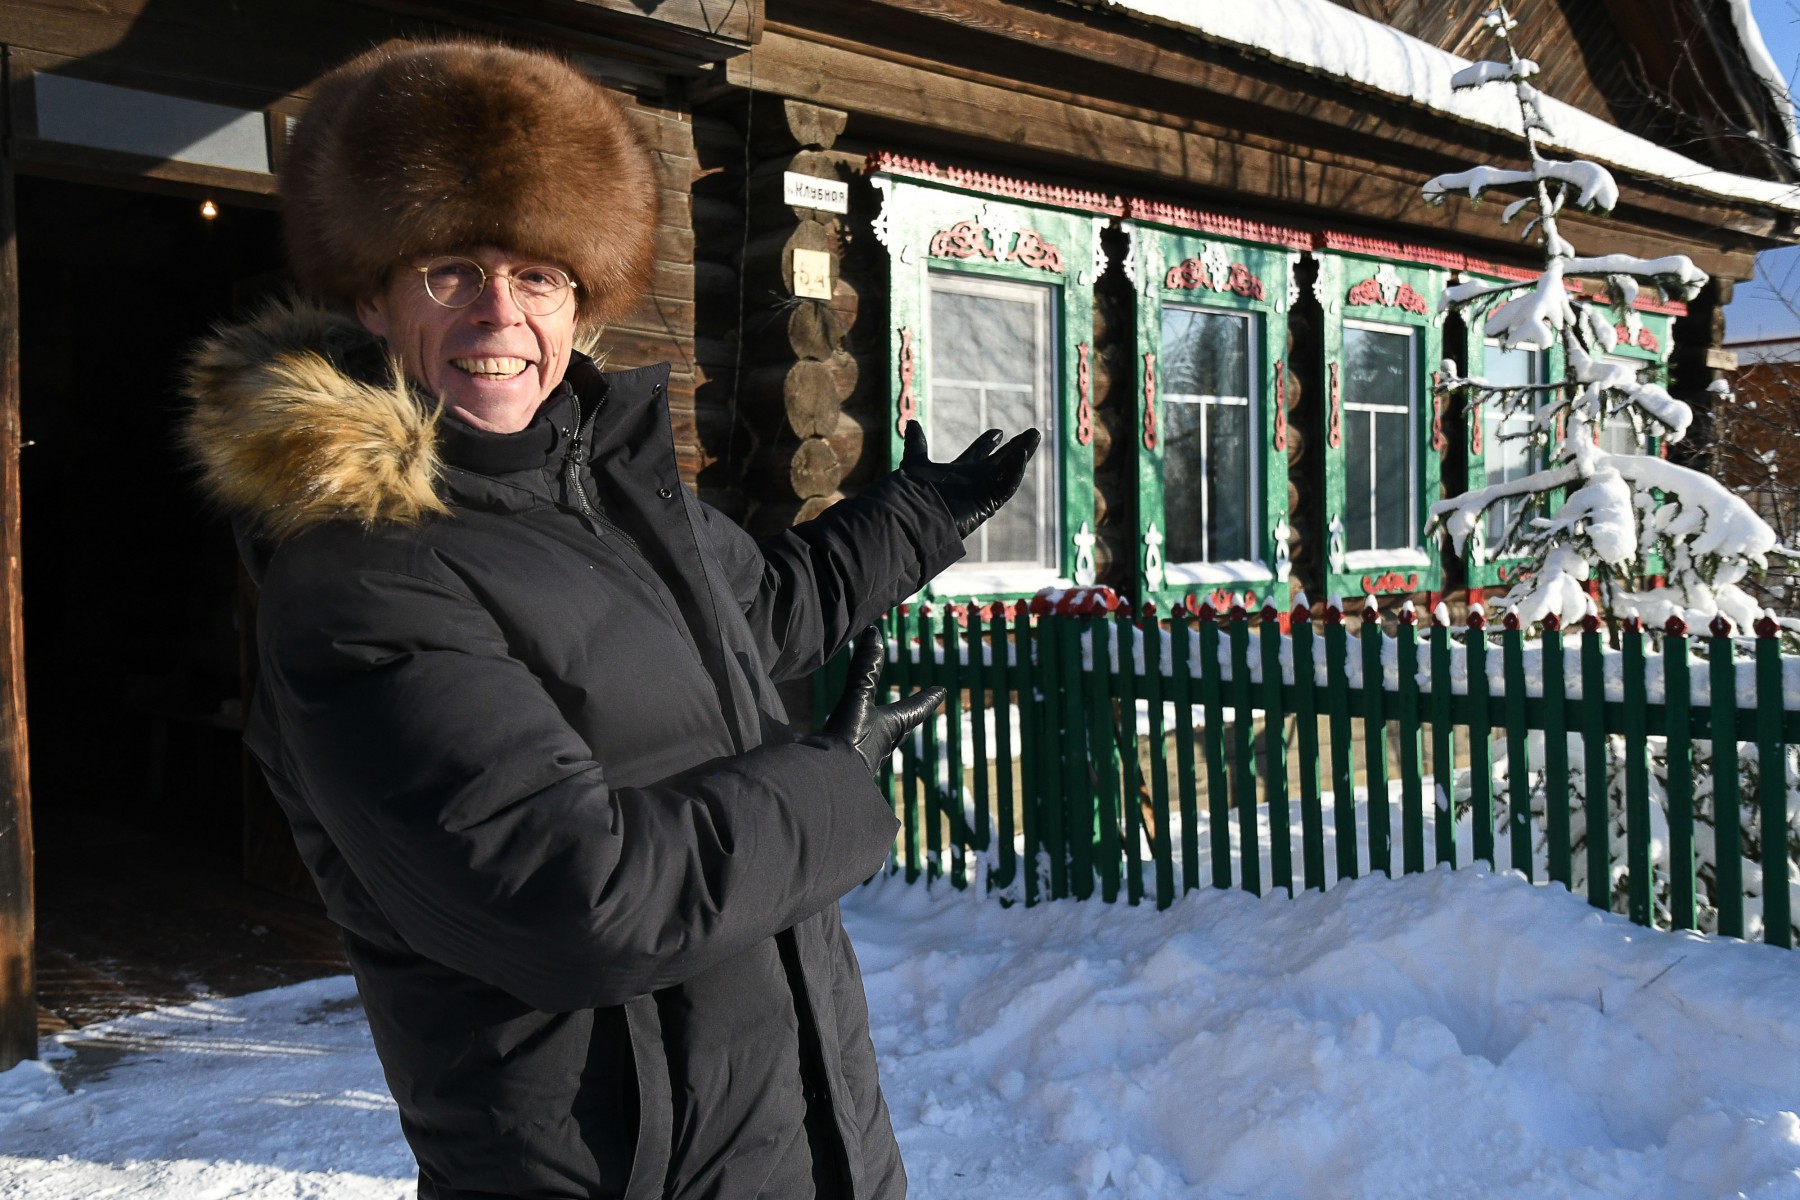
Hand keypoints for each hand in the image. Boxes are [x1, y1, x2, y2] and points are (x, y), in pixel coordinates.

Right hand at [824, 627, 945, 775]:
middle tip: (915, 712)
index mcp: (891, 728)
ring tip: (879, 729)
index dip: (927, 698)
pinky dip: (851, 747)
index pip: (914, 709)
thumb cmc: (851, 741)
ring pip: (876, 743)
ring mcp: (861, 759)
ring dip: (880, 734)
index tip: (943, 691)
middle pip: (900, 729)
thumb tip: (875, 634)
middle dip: (907, 718)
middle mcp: (880, 744)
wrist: (827, 784)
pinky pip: (852, 754)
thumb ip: (865, 669)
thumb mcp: (858, 699)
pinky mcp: (842, 768)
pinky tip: (842, 749)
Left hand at [898, 420, 1040, 538]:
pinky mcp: (989, 502)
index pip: (979, 454)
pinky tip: (1021, 454)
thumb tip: (911, 422)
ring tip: (1034, 436)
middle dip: (1015, 447)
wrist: (916, 517)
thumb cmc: (914, 494)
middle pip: (1001, 460)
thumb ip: (916, 444)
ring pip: (1010, 470)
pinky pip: (1007, 485)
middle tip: (1031, 433)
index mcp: (959, 472)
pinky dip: (1015, 470)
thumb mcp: (915, 463)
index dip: (988, 442)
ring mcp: (983, 492)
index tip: (998, 431)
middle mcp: (974, 481)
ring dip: (1023, 453)